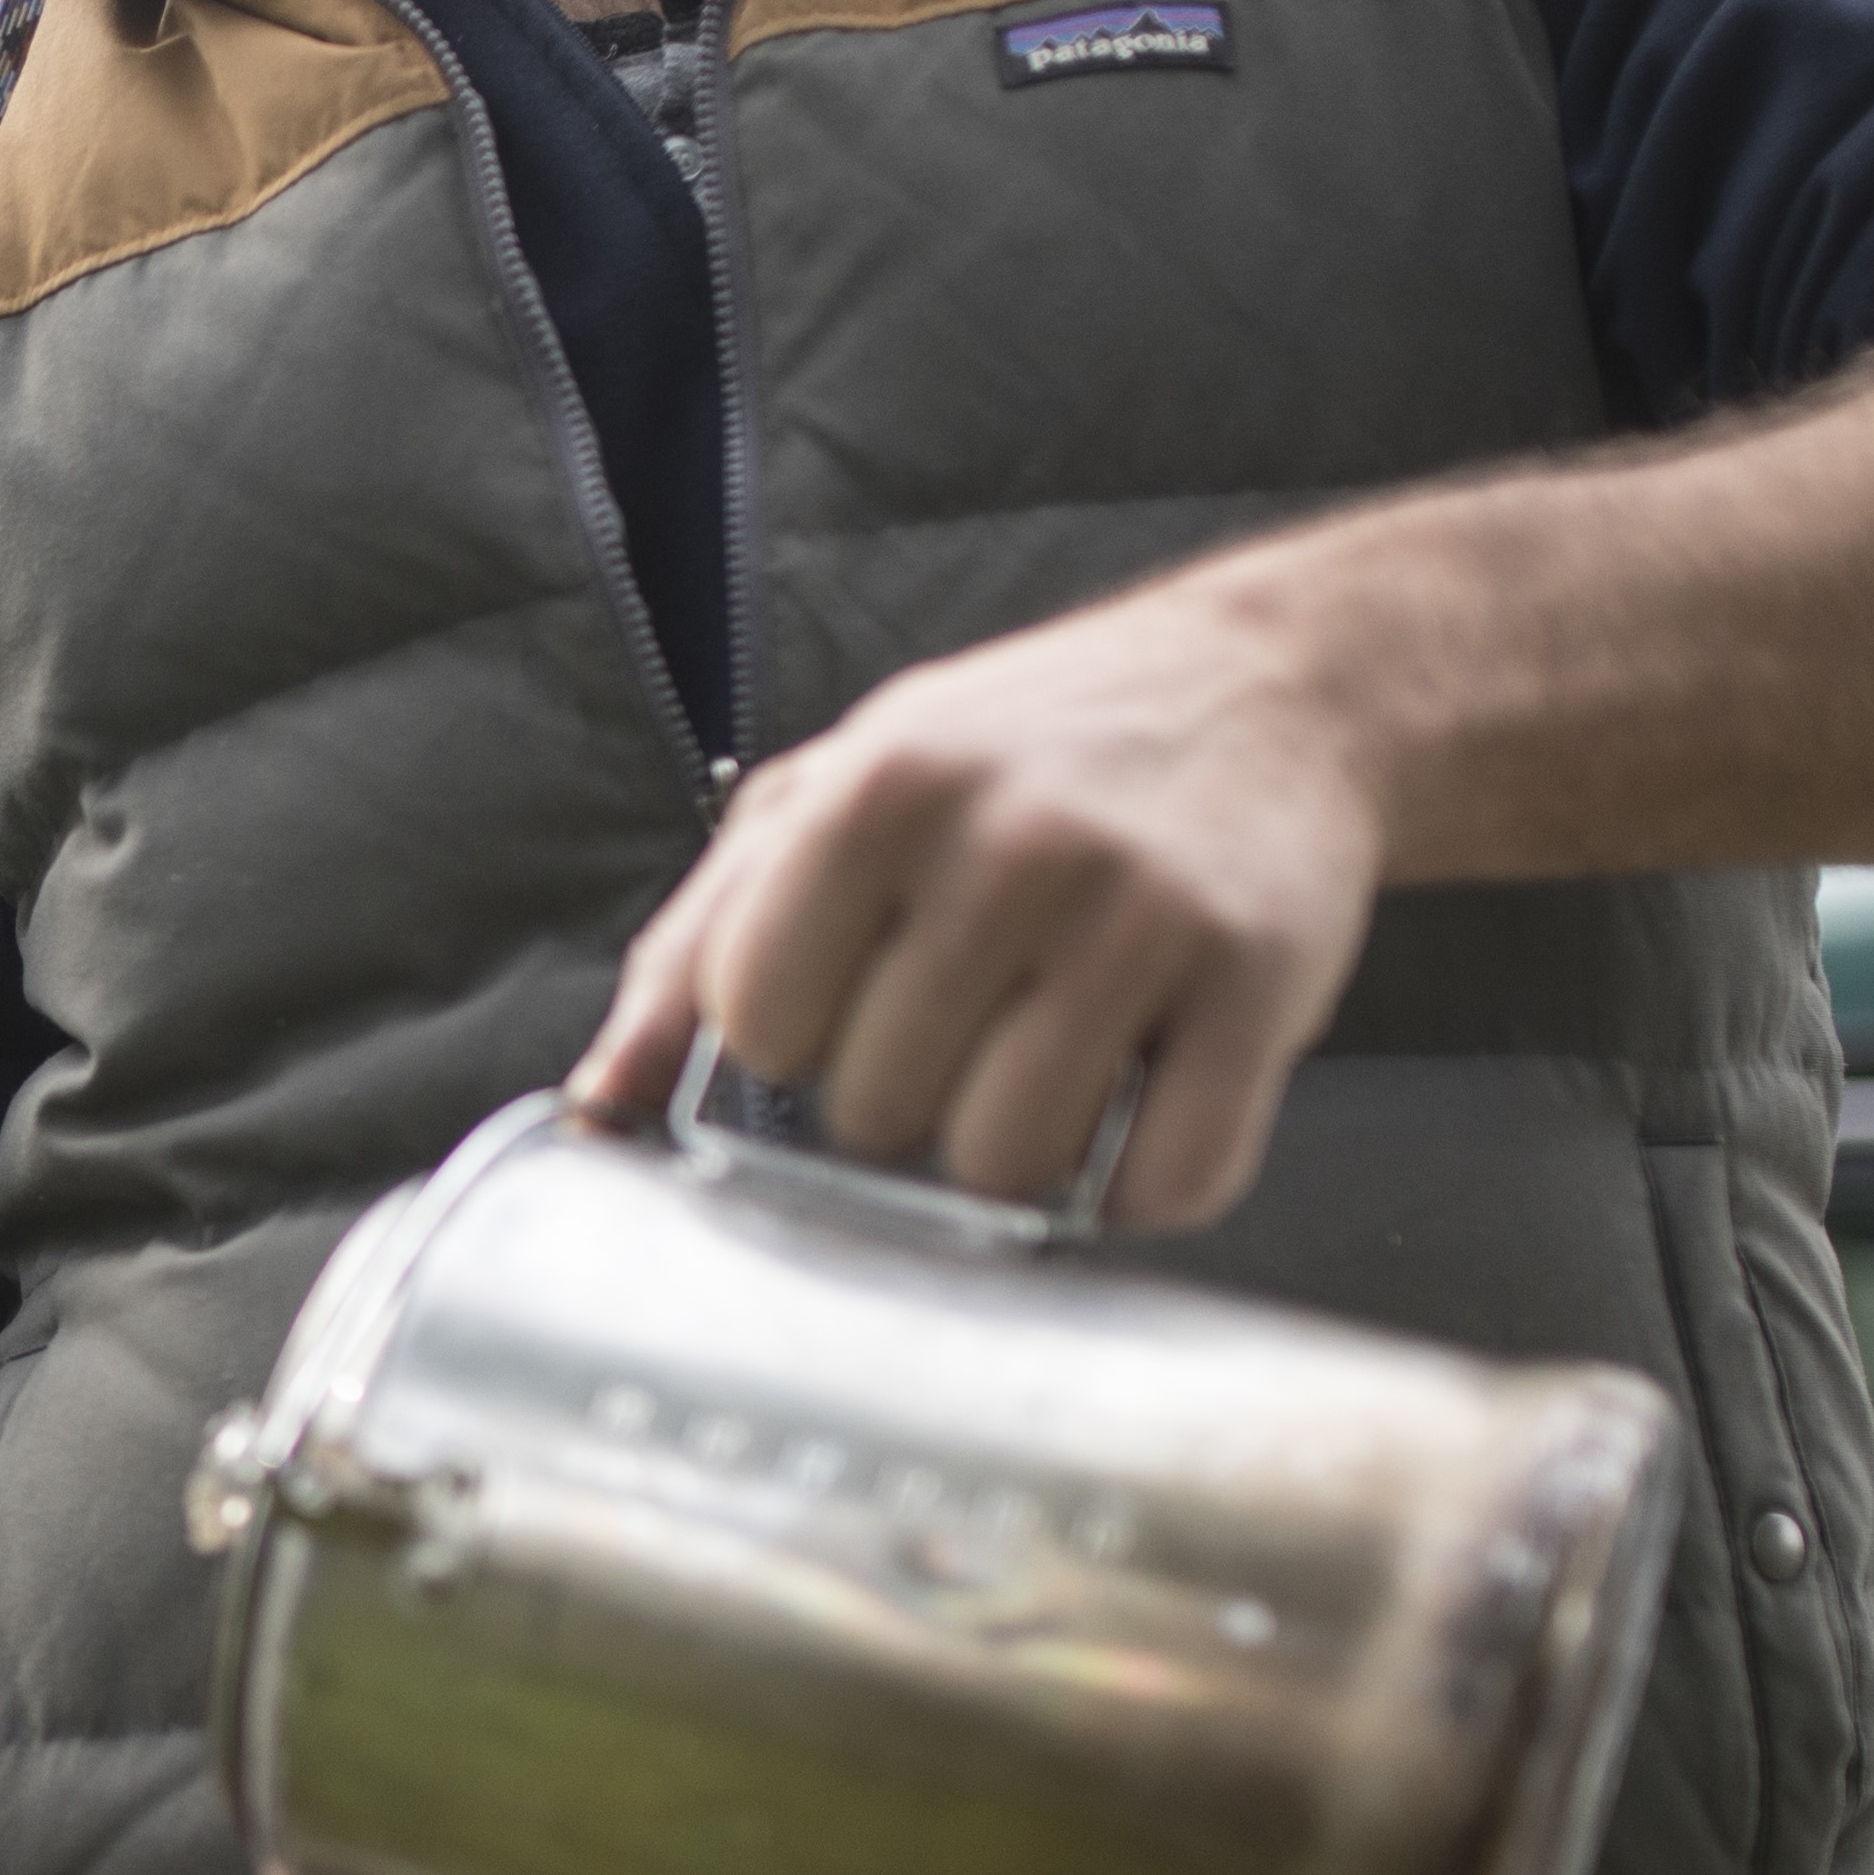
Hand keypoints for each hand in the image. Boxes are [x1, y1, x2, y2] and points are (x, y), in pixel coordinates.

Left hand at [569, 561, 1389, 1234]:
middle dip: (900, 1098)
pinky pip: (1163, 1179)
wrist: (1272, 686)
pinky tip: (1133, 1107)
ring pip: (1008, 1163)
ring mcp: (1144, 914)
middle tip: (963, 1024)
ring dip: (1010, 1151)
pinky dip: (1137, 1188)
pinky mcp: (1260, 983)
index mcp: (882, 786)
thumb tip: (601, 1110)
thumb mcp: (832, 799)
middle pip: (878, 1110)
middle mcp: (1014, 842)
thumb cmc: (1019, 758)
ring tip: (1038, 1063)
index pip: (760, 1020)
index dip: (790, 1040)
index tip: (841, 1000)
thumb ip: (695, 948)